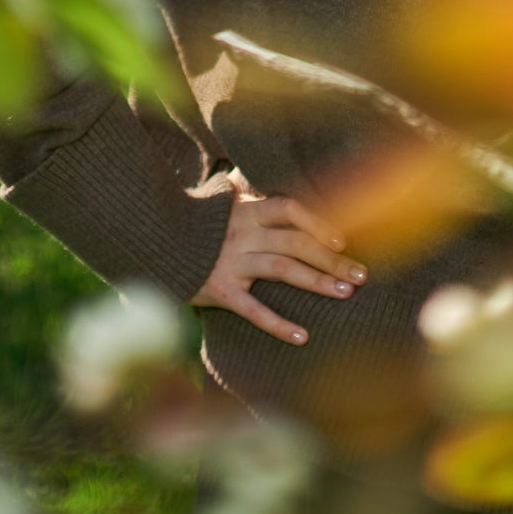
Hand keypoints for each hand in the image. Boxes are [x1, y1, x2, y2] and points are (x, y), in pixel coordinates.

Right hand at [190, 191, 365, 345]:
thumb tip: (244, 176)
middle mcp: (242, 234)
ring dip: (318, 282)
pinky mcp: (219, 290)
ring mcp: (231, 262)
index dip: (318, 222)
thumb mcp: (215, 202)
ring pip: (283, 270)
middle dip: (332, 259)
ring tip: (345, 295)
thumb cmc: (190, 225)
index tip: (343, 240)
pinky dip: (278, 324)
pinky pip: (252, 309)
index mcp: (245, 211)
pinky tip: (302, 337)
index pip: (289, 209)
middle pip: (296, 243)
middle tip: (362, 276)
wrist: (151, 243)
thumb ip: (236, 191)